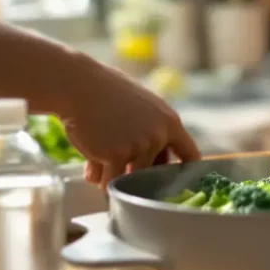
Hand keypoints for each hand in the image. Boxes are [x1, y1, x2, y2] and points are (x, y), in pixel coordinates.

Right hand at [60, 62, 200, 188]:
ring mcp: (139, 146)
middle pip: (152, 174)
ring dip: (112, 175)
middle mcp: (159, 136)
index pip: (191, 155)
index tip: (179, 183)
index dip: (185, 172)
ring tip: (100, 161)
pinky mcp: (116, 155)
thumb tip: (160, 161)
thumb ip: (155, 131)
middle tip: (120, 166)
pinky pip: (108, 181)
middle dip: (135, 173)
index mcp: (170, 122)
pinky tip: (89, 167)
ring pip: (128, 179)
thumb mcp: (144, 106)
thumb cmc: (108, 94)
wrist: (79, 86)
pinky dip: (96, 176)